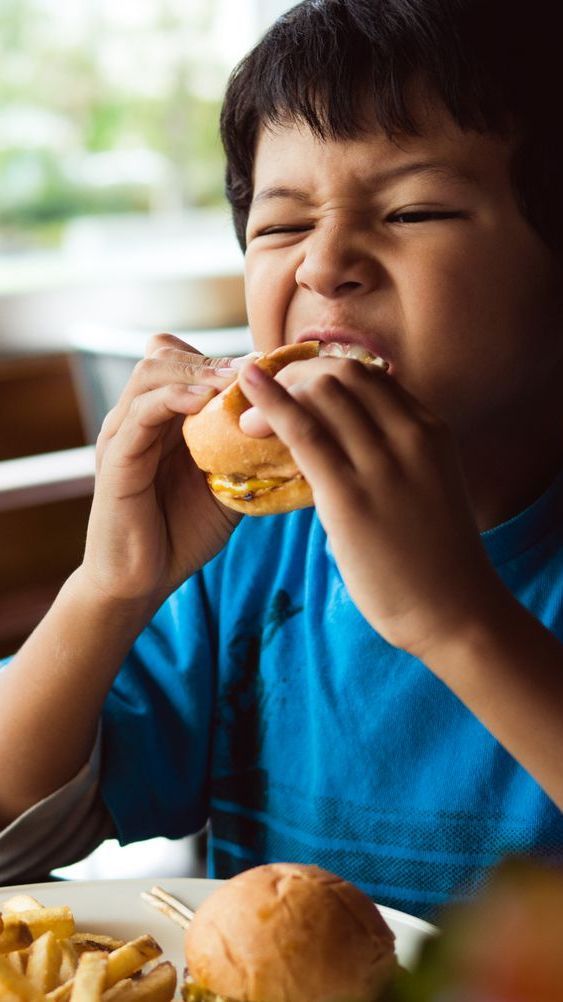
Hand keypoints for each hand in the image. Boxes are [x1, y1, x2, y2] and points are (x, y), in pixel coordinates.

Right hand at [81, 334, 246, 606]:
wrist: (142, 581)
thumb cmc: (183, 534)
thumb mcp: (227, 486)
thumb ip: (251, 457)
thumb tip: (302, 437)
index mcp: (163, 419)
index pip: (185, 361)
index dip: (224, 358)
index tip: (269, 367)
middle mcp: (139, 417)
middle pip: (165, 353)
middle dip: (212, 356)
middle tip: (255, 368)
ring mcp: (123, 433)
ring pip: (151, 371)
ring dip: (197, 369)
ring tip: (234, 379)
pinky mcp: (115, 457)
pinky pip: (141, 411)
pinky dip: (174, 398)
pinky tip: (206, 402)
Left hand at [238, 355, 504, 659]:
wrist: (456, 612)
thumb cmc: (436, 561)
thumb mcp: (425, 488)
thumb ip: (393, 459)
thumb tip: (343, 447)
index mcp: (430, 430)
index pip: (369, 376)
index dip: (321, 372)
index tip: (290, 387)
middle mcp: (410, 435)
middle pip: (342, 374)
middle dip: (295, 376)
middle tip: (261, 400)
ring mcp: (382, 463)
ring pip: (322, 392)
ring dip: (278, 391)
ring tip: (245, 414)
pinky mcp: (350, 495)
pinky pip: (303, 432)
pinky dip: (270, 404)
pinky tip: (245, 392)